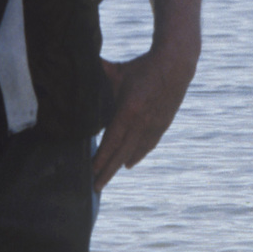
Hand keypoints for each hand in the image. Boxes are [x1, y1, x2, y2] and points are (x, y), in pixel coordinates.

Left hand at [92, 42, 196, 191]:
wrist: (176, 64)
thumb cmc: (143, 65)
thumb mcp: (118, 70)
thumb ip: (98, 73)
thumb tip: (76, 66)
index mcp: (128, 111)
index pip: (112, 141)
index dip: (101, 158)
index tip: (91, 171)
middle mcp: (142, 122)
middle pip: (122, 153)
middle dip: (108, 171)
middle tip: (96, 186)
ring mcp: (154, 125)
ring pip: (136, 152)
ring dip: (121, 166)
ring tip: (108, 177)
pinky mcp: (163, 124)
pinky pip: (148, 144)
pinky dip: (138, 155)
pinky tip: (130, 162)